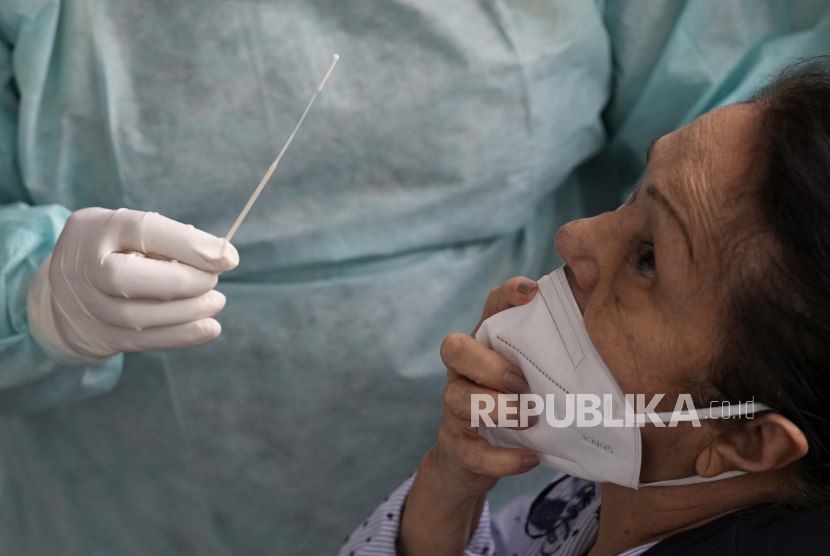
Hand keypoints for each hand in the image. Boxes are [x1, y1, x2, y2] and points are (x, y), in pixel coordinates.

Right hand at [27, 208, 238, 362]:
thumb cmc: (115, 251)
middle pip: (127, 279)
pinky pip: (143, 341)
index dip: (189, 244)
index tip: (227, 257)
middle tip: (213, 280)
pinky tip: (210, 328)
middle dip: (184, 281)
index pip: (143, 230)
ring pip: (137, 317)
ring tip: (216, 301)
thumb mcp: (131, 232)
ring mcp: (88, 306)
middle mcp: (84, 267)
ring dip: (188, 311)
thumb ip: (170, 240)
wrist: (66, 292)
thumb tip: (220, 257)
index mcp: (95, 228)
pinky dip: (182, 336)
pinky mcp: (101, 337)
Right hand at [433, 276, 541, 496]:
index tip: (533, 295)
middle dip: (489, 363)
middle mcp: (464, 371)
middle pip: (454, 348)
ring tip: (529, 419)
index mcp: (486, 345)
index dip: (506, 296)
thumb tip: (598, 298)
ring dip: (496, 408)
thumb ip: (559, 346)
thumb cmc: (517, 405)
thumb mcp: (536, 375)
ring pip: (457, 399)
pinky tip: (530, 457)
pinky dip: (503, 458)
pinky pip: (472, 452)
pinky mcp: (458, 447)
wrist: (474, 457)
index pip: (490, 308)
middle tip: (522, 382)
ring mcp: (455, 409)